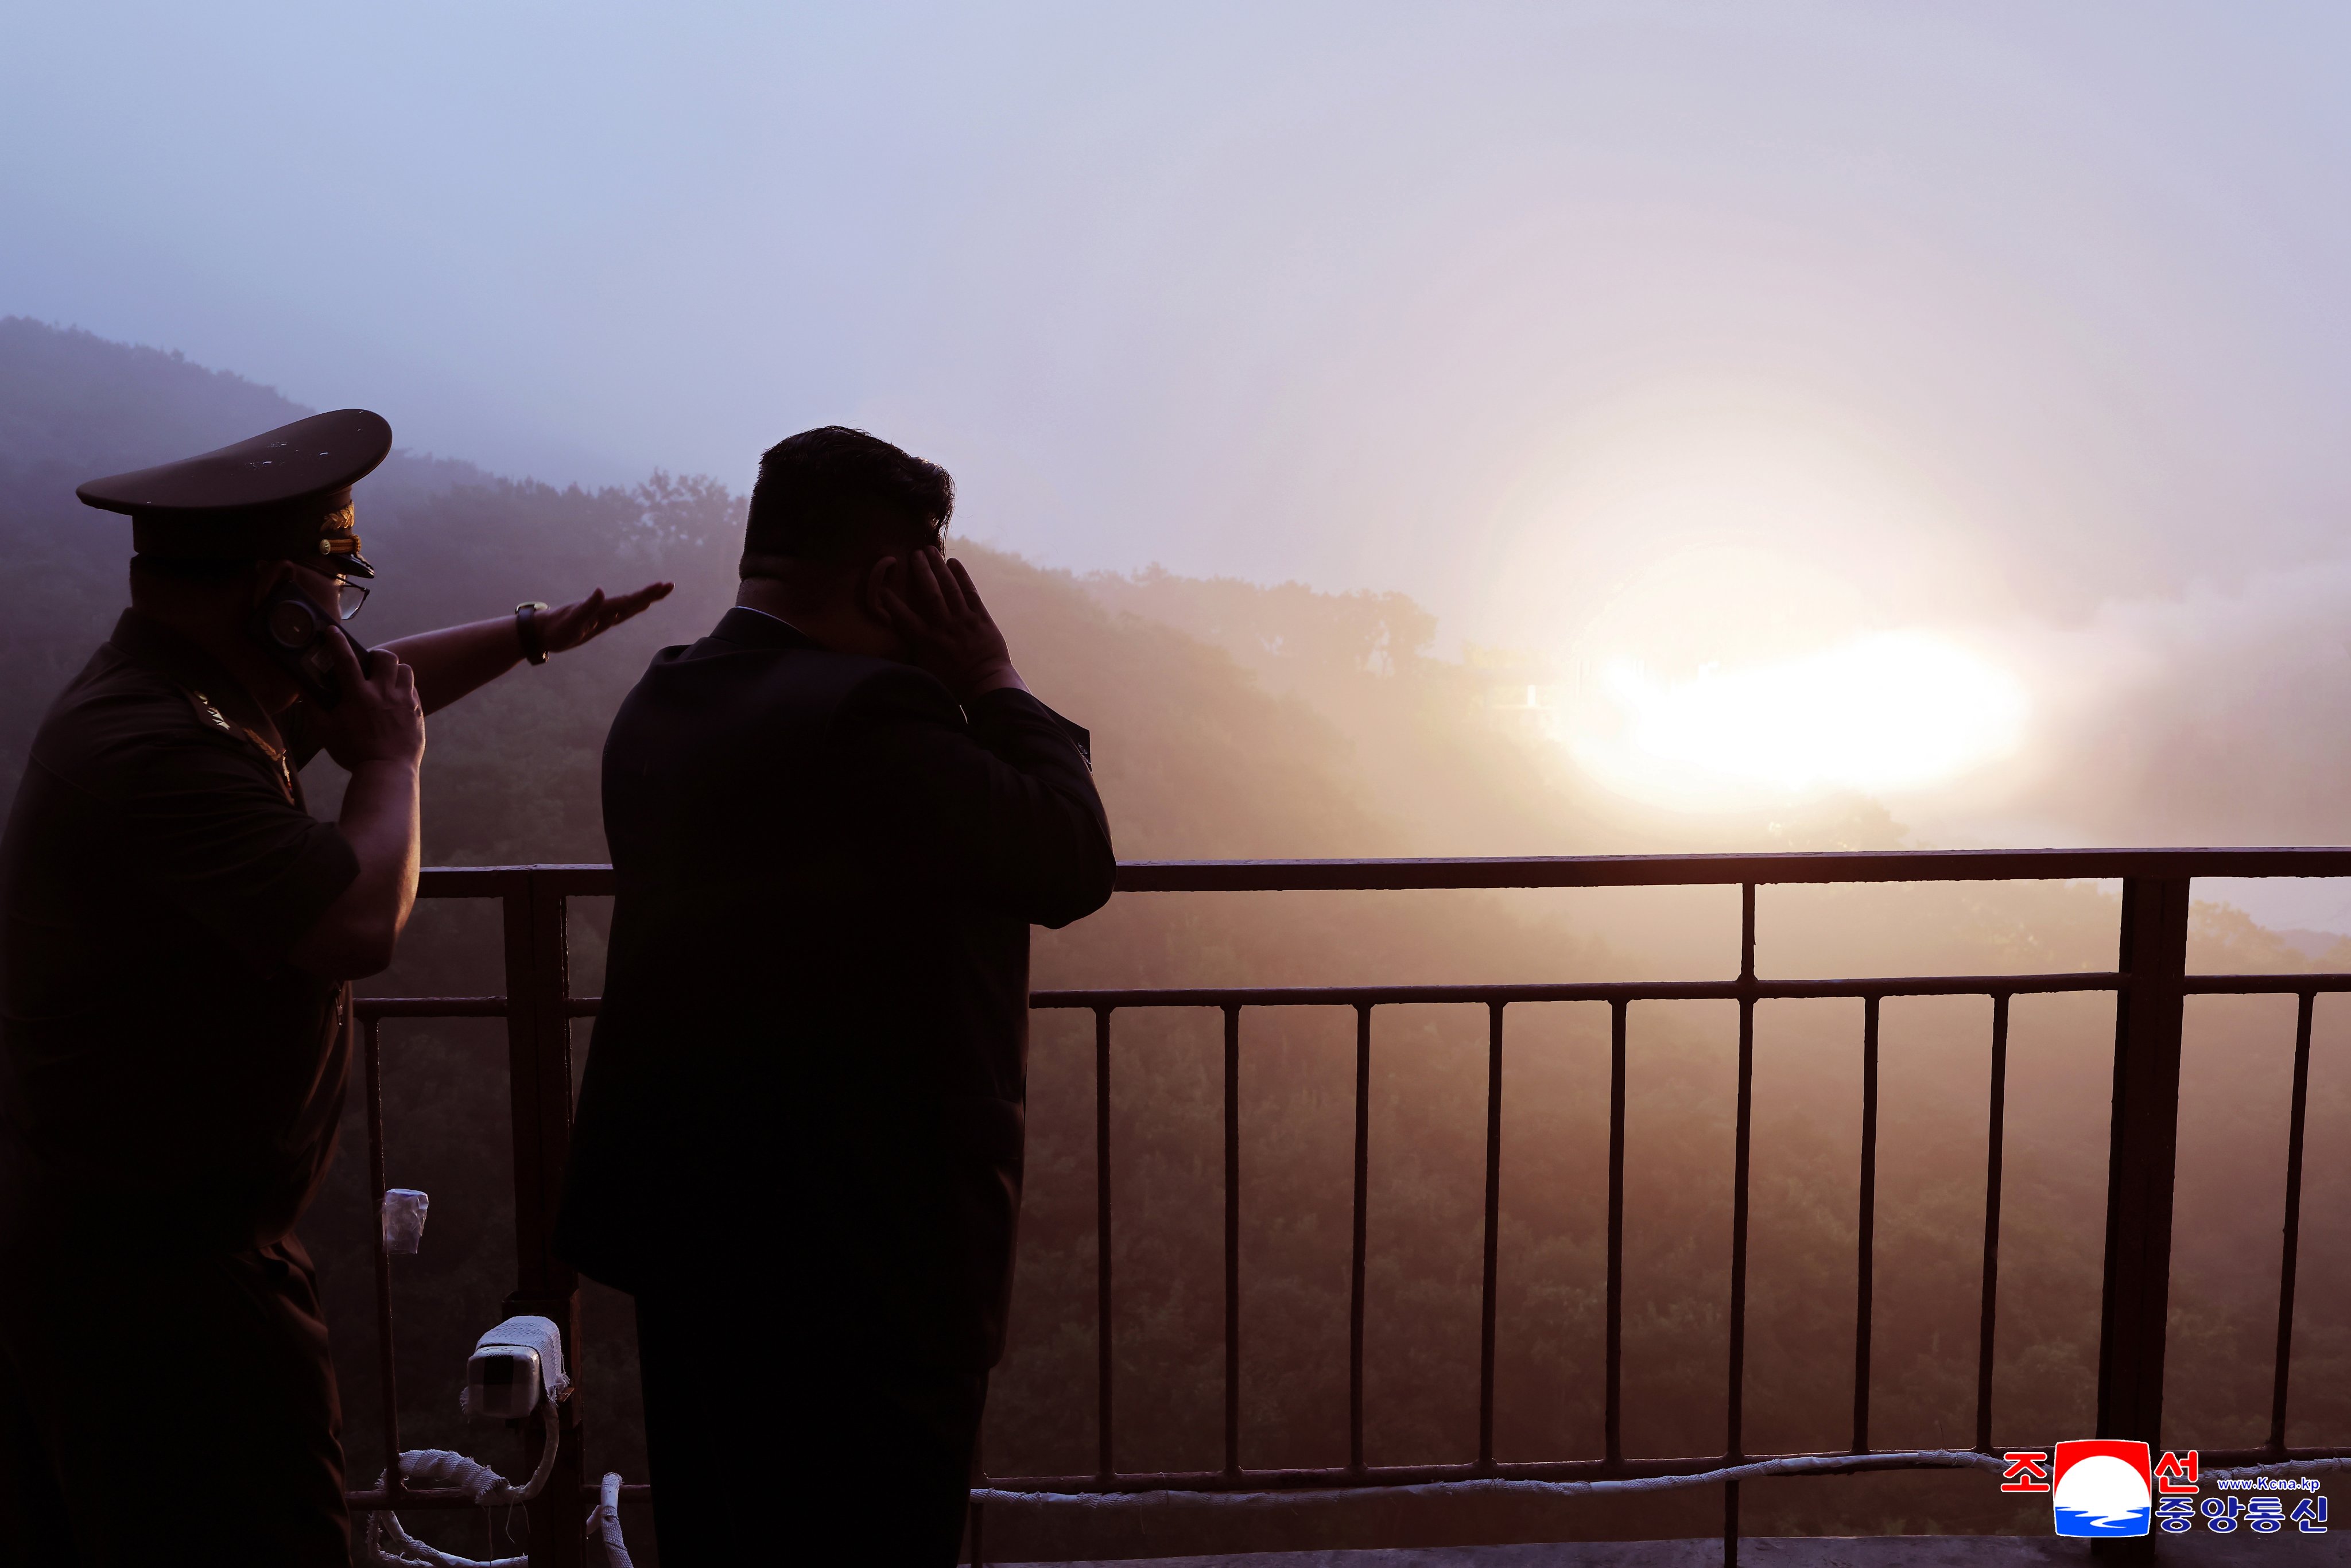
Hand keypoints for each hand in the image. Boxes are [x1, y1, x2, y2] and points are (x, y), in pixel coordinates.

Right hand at [310, 631, 425, 770]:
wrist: (387, 771)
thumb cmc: (352, 752)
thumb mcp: (325, 731)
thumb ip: (312, 707)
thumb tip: (302, 689)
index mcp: (358, 695)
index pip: (345, 659)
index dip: (337, 642)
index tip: (332, 631)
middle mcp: (383, 693)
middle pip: (386, 657)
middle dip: (377, 656)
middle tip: (369, 666)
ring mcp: (403, 701)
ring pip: (405, 669)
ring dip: (394, 671)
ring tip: (385, 681)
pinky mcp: (417, 711)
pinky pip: (414, 689)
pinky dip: (404, 688)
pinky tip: (395, 699)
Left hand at [533, 581, 673, 654]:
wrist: (542, 632)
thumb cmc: (556, 629)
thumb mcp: (572, 621)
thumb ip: (587, 607)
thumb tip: (601, 590)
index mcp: (602, 608)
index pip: (629, 600)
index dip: (646, 594)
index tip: (663, 586)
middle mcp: (604, 609)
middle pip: (632, 600)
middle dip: (651, 594)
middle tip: (670, 585)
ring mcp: (602, 615)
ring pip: (628, 606)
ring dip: (645, 599)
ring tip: (660, 592)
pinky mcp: (599, 622)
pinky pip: (621, 614)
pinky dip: (632, 609)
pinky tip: (638, 607)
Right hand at [871, 549, 1026, 698]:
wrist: (987, 686)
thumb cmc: (955, 683)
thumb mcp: (927, 672)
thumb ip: (912, 653)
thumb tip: (894, 645)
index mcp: (927, 641)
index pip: (904, 617)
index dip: (891, 602)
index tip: (881, 587)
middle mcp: (944, 627)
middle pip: (929, 593)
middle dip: (921, 571)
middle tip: (914, 553)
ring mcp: (964, 621)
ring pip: (949, 588)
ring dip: (939, 568)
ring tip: (931, 550)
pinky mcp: (981, 618)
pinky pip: (970, 593)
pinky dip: (962, 576)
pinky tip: (954, 562)